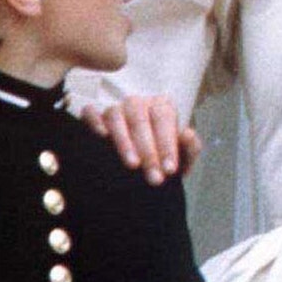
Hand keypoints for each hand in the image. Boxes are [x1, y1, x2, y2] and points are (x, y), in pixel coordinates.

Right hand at [81, 95, 200, 185]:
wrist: (140, 168)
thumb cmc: (162, 158)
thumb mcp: (181, 157)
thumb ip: (190, 147)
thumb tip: (187, 134)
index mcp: (161, 106)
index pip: (165, 120)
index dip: (168, 145)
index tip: (170, 170)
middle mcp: (137, 103)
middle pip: (140, 120)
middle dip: (149, 152)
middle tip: (154, 178)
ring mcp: (114, 108)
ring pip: (116, 116)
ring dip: (124, 142)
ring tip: (133, 165)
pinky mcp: (93, 116)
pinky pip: (90, 113)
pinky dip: (95, 122)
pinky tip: (102, 137)